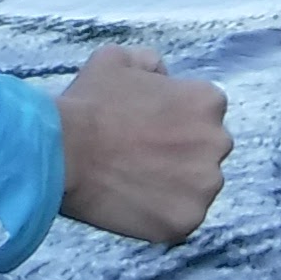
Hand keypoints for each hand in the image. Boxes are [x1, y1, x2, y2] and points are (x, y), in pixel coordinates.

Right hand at [57, 41, 230, 243]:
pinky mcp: (186, 221)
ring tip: (133, 182)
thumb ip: (150, 62)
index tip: (146, 129)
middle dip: (180, 154)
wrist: (63, 151)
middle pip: (205, 151)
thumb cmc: (89, 103)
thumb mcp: (117, 58)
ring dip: (174, 186)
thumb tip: (162, 75)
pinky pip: (180, 219)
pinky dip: (160, 216)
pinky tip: (131, 204)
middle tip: (139, 158)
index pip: (202, 114)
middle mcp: (217, 141)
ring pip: (196, 188)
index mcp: (208, 101)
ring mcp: (204, 185)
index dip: (173, 121)